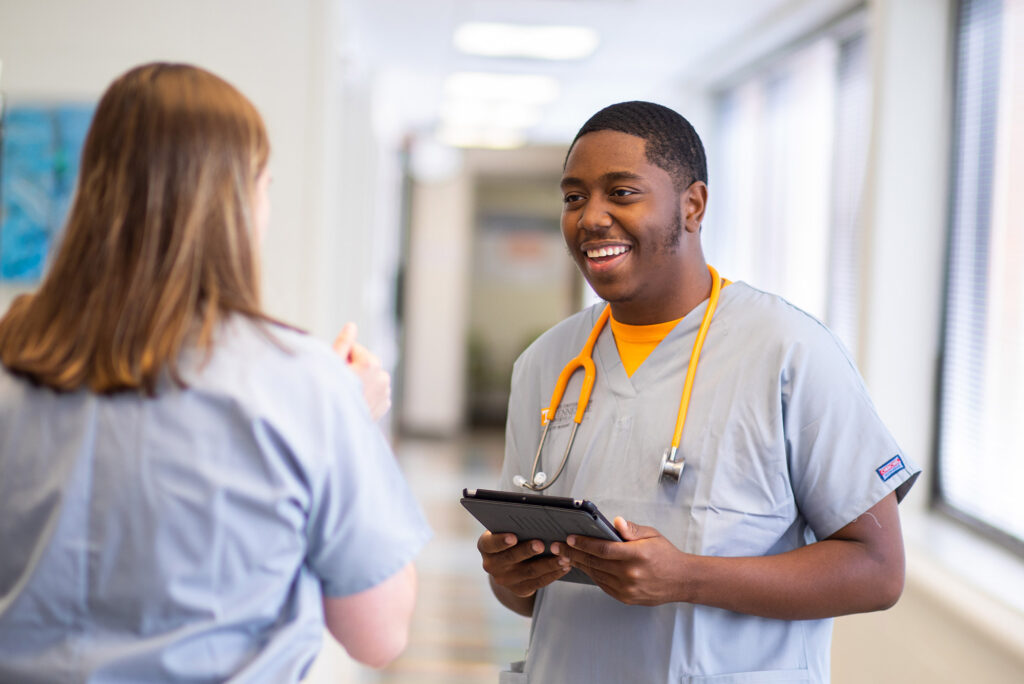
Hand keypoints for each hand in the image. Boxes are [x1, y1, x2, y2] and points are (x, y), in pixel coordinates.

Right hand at [333, 322, 390, 419]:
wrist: (335, 427)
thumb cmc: (330, 395)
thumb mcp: (331, 366)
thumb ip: (344, 344)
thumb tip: (352, 326)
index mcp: (371, 364)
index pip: (356, 348)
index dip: (343, 356)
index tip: (336, 369)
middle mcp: (383, 377)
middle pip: (365, 362)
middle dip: (354, 367)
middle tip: (340, 382)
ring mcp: (385, 392)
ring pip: (371, 376)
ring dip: (362, 380)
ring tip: (347, 393)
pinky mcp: (385, 404)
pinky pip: (376, 390)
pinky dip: (368, 392)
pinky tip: (356, 400)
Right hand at [477, 531, 569, 597]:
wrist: (509, 565)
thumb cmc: (511, 537)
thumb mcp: (506, 530)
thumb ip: (514, 526)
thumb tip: (535, 517)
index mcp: (486, 546)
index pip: (491, 544)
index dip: (501, 541)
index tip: (513, 537)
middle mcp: (491, 565)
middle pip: (511, 558)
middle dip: (527, 551)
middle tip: (542, 544)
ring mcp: (505, 580)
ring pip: (529, 572)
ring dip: (548, 564)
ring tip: (563, 556)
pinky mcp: (519, 590)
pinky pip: (538, 583)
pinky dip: (553, 574)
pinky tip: (565, 566)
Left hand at [552, 516, 687, 605]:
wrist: (681, 581)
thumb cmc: (666, 555)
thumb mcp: (652, 535)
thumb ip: (631, 530)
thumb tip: (615, 522)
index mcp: (636, 555)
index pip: (603, 549)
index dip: (583, 543)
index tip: (569, 537)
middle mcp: (630, 574)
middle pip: (594, 562)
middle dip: (573, 553)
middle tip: (556, 546)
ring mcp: (627, 589)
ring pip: (596, 574)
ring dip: (578, 564)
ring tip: (564, 555)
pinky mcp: (626, 598)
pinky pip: (602, 585)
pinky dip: (591, 574)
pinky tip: (582, 566)